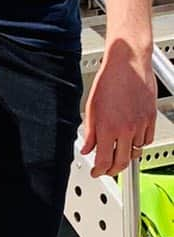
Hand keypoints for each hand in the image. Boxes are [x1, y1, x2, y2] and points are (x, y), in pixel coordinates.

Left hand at [81, 38, 156, 176]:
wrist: (128, 64)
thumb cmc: (108, 80)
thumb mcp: (91, 107)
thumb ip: (89, 131)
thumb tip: (86, 148)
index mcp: (107, 127)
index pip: (103, 160)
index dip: (99, 171)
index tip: (96, 172)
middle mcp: (125, 129)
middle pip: (121, 162)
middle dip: (113, 170)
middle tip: (106, 170)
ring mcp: (140, 125)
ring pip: (136, 152)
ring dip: (127, 156)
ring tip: (118, 152)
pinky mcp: (151, 119)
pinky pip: (147, 140)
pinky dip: (139, 144)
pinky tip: (132, 140)